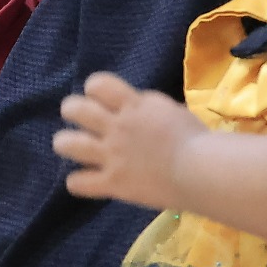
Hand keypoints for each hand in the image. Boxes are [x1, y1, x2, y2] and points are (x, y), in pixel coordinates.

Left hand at [54, 72, 201, 209]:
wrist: (202, 170)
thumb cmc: (198, 139)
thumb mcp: (172, 111)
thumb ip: (149, 109)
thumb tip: (138, 108)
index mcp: (134, 104)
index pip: (98, 84)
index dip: (94, 89)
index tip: (100, 98)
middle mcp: (116, 126)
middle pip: (75, 109)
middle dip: (72, 110)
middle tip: (79, 119)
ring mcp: (111, 155)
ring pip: (67, 143)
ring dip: (65, 143)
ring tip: (70, 146)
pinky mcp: (112, 182)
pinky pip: (78, 182)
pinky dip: (77, 182)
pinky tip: (84, 181)